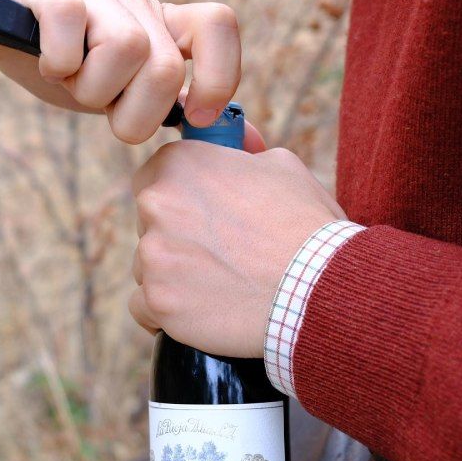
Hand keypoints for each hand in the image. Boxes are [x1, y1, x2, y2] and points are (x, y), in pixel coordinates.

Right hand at [0, 0, 242, 143]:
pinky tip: (48, 66)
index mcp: (163, 25)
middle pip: (164, 66)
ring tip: (73, 83)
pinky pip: (71, 27)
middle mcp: (135, 3)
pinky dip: (60, 64)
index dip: (218, 75)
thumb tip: (253, 144)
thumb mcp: (129, 89)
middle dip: (133, 112)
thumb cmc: (71, 61)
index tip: (194, 116)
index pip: (217, 26)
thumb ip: (184, 110)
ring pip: (126, 49)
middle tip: (104, 108)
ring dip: (95, 90)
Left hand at [130, 141, 345, 356]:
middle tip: (221, 253)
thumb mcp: (280, 166)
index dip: (179, 197)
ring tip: (220, 285)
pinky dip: (169, 311)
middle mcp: (155, 205)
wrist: (316, 289)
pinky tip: (202, 311)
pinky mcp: (158, 301)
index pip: (155, 177)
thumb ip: (242, 156)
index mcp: (179, 165)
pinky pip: (145, 307)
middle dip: (177, 238)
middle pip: (149, 225)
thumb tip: (237, 149)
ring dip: (173, 275)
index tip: (201, 213)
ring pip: (148, 267)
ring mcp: (153, 256)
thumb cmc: (304, 226)